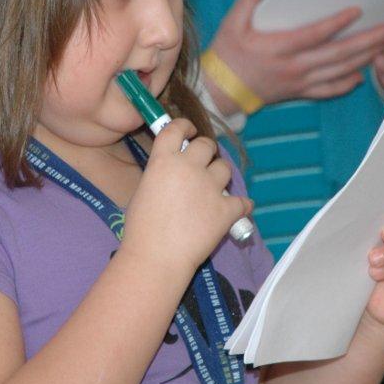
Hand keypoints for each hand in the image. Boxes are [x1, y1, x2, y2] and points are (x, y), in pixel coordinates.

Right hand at [121, 119, 252, 275]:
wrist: (157, 256)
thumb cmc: (141, 228)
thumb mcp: (143, 190)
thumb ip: (160, 175)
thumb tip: (172, 175)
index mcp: (164, 160)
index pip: (176, 128)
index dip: (184, 126)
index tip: (189, 131)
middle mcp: (189, 167)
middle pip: (207, 145)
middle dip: (205, 151)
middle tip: (201, 164)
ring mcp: (211, 187)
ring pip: (225, 168)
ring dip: (219, 175)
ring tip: (213, 189)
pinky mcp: (227, 209)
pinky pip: (242, 201)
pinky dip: (240, 206)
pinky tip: (236, 211)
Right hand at [205, 0, 383, 109]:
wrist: (220, 90)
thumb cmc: (227, 54)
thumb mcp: (232, 22)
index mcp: (279, 47)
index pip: (315, 34)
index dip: (338, 23)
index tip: (358, 10)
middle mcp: (294, 66)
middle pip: (338, 54)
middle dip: (367, 41)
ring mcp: (299, 82)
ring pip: (339, 71)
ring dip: (365, 58)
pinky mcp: (299, 92)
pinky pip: (328, 90)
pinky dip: (347, 84)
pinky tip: (361, 75)